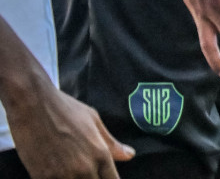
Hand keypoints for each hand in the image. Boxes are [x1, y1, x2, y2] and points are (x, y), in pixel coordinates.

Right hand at [10, 79, 134, 178]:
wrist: (32, 105)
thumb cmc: (65, 109)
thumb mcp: (94, 121)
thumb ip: (111, 143)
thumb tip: (130, 155)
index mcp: (100, 154)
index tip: (104, 177)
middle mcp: (84, 169)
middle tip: (87, 173)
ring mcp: (62, 175)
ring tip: (71, 171)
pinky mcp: (42, 177)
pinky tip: (56, 173)